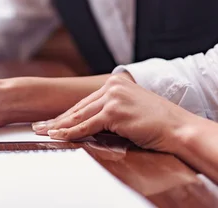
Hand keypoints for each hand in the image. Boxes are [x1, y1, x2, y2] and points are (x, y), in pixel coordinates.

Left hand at [32, 73, 192, 152]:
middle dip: (57, 119)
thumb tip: (90, 120)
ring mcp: (112, 98)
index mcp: (114, 82)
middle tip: (39, 126)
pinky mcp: (114, 112)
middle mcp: (111, 87)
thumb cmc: (157, 121)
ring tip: (44, 132)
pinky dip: (71, 132)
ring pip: (79, 116)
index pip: (85, 102)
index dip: (67, 113)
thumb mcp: (130, 106)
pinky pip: (87, 126)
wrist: (178, 127)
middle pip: (79, 107)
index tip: (51, 120)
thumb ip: (111, 108)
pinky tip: (58, 135)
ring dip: (59, 126)